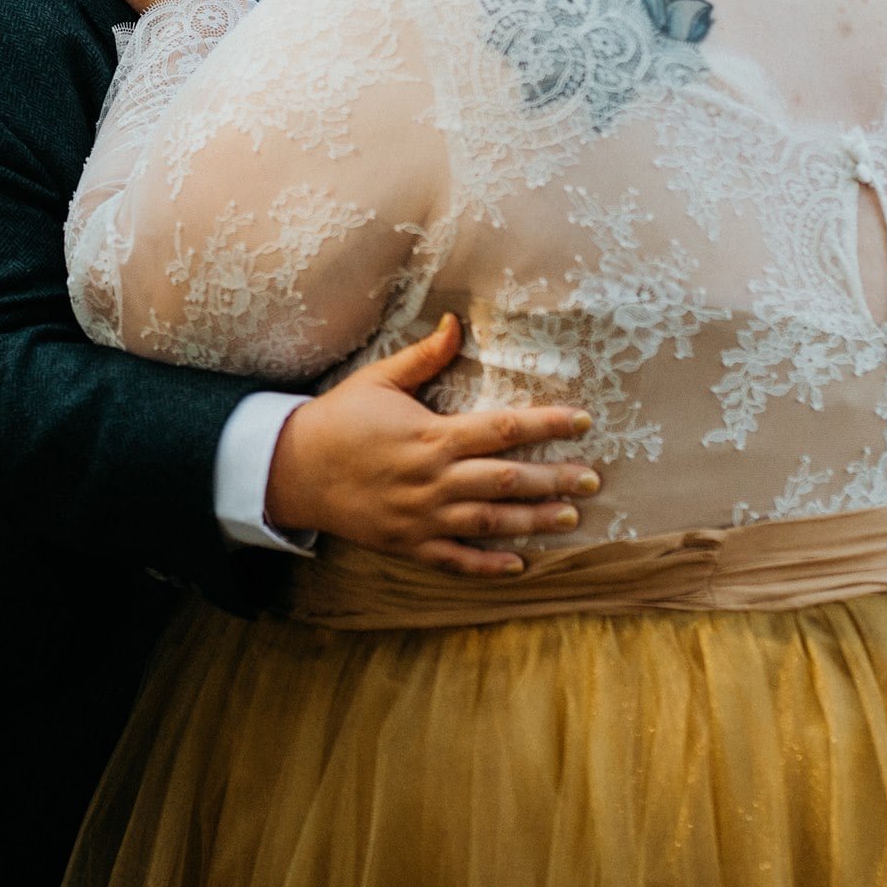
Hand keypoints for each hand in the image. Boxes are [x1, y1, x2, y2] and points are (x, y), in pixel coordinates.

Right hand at [266, 314, 599, 576]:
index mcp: (432, 435)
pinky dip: (489, 565)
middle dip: (555, 480)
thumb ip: (425, 357)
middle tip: (594, 480)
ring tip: (571, 517)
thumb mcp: (379, 379)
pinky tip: (520, 564)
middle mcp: (434, 479)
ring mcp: (422, 516)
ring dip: (535, 521)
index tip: (582, 421)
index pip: (504, 428)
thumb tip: (456, 322)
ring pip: (491, 522)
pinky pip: (457, 560)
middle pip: (508, 480)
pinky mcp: (409, 544)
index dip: (548, 424)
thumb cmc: (339, 419)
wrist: (292, 470)